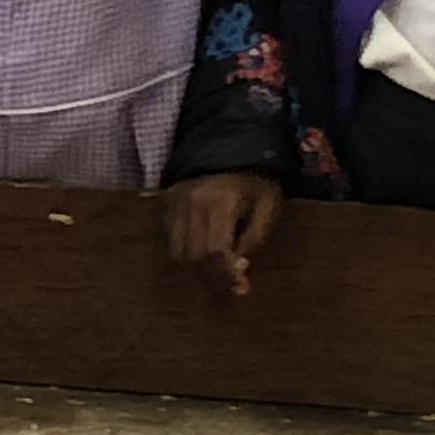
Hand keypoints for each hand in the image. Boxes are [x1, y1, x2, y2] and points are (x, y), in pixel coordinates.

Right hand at [161, 169, 281, 297]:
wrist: (231, 147)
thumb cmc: (256, 180)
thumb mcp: (268, 208)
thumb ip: (253, 241)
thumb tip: (237, 272)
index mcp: (219, 201)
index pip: (215, 251)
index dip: (226, 275)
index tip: (241, 287)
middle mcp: (190, 203)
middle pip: (192, 257)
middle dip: (212, 277)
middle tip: (232, 283)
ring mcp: (174, 203)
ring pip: (177, 253)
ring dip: (197, 270)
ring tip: (218, 272)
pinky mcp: (166, 204)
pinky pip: (170, 241)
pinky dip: (186, 256)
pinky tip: (204, 256)